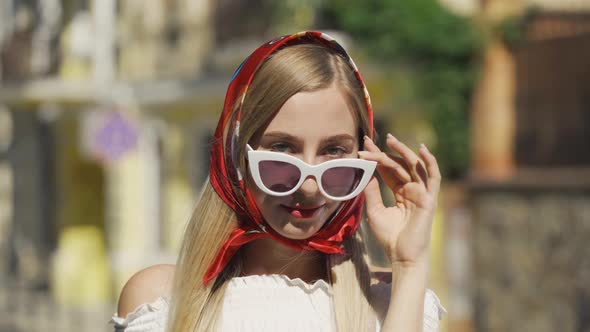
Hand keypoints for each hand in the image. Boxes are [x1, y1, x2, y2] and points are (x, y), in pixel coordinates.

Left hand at [358, 134, 440, 267]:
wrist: (402, 257)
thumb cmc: (390, 238)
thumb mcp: (375, 211)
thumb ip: (372, 192)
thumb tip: (365, 173)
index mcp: (401, 193)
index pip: (389, 170)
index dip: (377, 158)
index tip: (364, 146)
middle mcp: (413, 190)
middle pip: (399, 165)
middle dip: (384, 152)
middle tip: (369, 142)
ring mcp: (423, 193)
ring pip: (414, 166)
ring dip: (403, 151)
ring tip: (389, 139)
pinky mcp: (430, 199)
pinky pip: (433, 177)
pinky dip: (430, 162)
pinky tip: (422, 149)